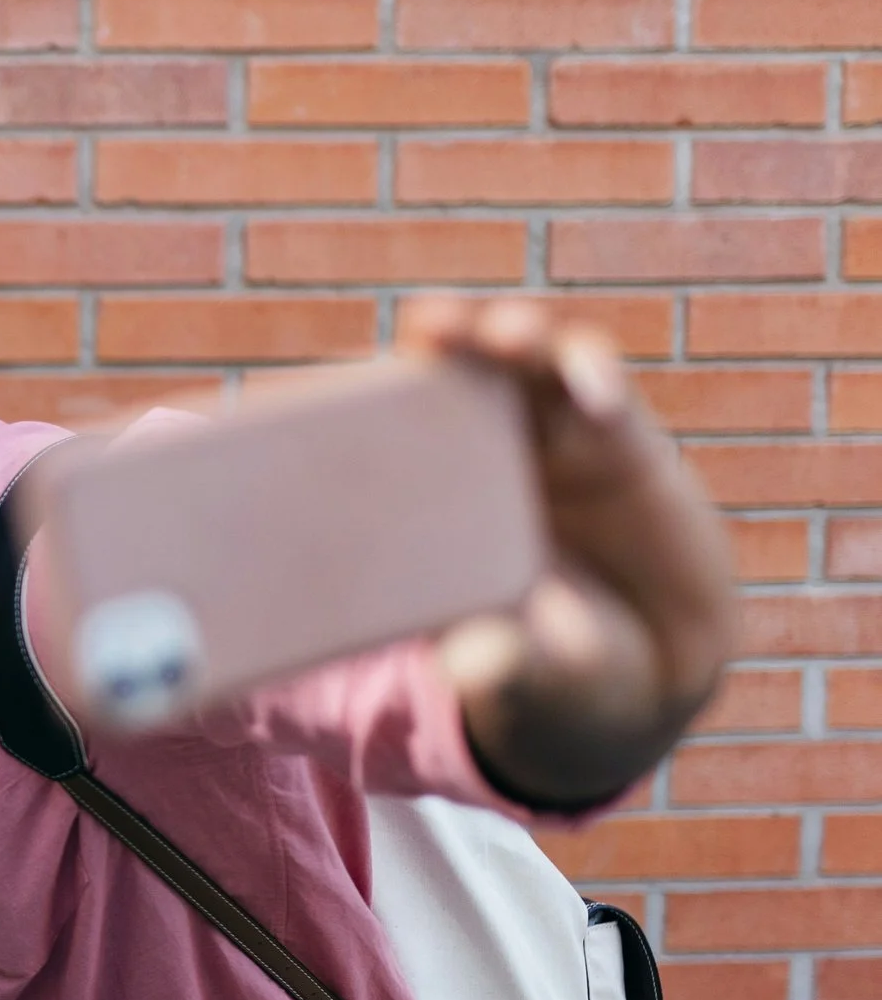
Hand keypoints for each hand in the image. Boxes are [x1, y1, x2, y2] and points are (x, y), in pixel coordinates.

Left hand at [399, 297, 736, 809]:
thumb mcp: (519, 674)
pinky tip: (596, 397)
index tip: (352, 376)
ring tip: (509, 335)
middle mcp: (484, 454)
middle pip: (455, 368)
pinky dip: (595, 376)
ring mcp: (553, 438)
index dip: (369, 389)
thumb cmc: (551, 669)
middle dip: (444, 333)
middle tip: (431, 325)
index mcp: (429, 501)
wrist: (646, 672)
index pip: (388, 425)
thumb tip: (473, 664)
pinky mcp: (621, 440)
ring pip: (529, 359)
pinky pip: (603, 389)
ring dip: (515, 331)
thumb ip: (499, 665)